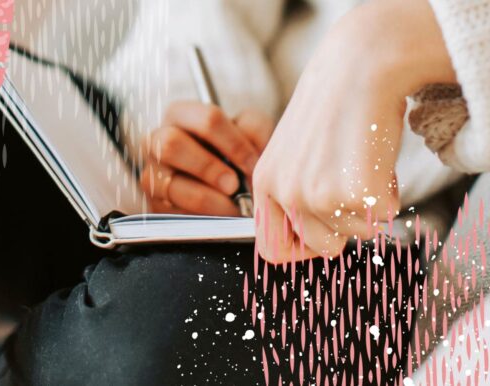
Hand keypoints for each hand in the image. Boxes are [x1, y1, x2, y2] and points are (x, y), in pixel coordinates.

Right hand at [140, 101, 273, 214]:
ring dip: (206, 198)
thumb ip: (254, 131)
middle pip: (172, 144)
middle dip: (208, 168)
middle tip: (234, 185)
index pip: (207, 120)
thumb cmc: (235, 150)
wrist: (227, 182)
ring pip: (171, 184)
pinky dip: (199, 218)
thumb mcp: (250, 131)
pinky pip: (172, 213)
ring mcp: (151, 174)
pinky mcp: (154, 204)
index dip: (234, 143)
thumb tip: (249, 157)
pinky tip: (217, 217)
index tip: (252, 164)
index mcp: (181, 115)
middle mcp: (157, 141)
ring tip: (231, 207)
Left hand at [253, 0, 456, 262]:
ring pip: (356, 233)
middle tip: (352, 187)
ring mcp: (316, 196)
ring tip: (362, 162)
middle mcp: (284, 193)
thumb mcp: (294, 152)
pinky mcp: (352, 194)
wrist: (359, 67)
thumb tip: (313, 238)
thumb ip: (294, 192)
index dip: (301, 249)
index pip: (272, 248)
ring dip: (368, 206)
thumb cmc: (333, 107)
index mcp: (264, 182)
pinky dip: (389, 193)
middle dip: (346, 225)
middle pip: (322, 247)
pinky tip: (376, 157)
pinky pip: (382, 217)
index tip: (322, 234)